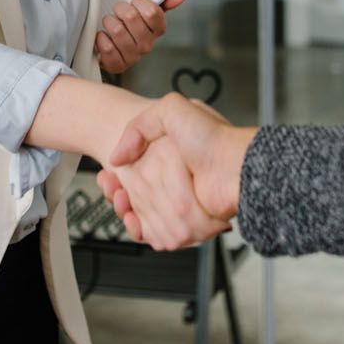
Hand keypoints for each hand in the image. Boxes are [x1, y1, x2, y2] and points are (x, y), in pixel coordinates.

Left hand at [95, 0, 185, 74]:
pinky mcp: (117, 65)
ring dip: (109, 22)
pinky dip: (101, 38)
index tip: (134, 3)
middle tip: (119, 13)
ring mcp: (133, 56)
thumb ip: (164, 1)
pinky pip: (107, 47)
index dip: (138, 2)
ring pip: (117, 30)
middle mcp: (147, 44)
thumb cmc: (129, 26)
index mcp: (158, 30)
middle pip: (131, 17)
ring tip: (111, 24)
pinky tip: (105, 37)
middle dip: (120, 9)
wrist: (113, 46)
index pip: (152, 12)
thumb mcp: (146, 10)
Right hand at [97, 92, 255, 249]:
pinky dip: (140, 228)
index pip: (134, 172)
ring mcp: (181, 202)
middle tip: (111, 185)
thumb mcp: (171, 110)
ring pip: (141, 213)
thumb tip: (117, 156)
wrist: (235, 168)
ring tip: (120, 197)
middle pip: (134, 194)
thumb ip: (139, 126)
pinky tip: (131, 216)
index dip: (117, 175)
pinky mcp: (186, 224)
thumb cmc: (213, 138)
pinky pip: (155, 232)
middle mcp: (176, 180)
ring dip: (125, 208)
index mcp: (170, 157)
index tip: (108, 174)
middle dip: (118, 191)